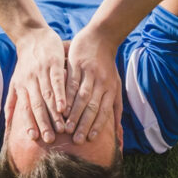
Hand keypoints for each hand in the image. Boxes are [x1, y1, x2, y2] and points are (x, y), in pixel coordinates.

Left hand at [9, 26, 66, 142]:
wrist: (33, 38)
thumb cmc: (25, 64)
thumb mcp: (15, 82)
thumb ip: (12, 103)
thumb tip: (7, 124)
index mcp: (21, 87)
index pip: (25, 108)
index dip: (29, 122)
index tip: (34, 138)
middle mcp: (30, 81)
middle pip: (37, 105)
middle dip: (43, 123)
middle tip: (51, 139)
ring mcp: (42, 73)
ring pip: (48, 96)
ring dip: (54, 113)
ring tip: (62, 128)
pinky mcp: (53, 64)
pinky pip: (57, 82)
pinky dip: (61, 95)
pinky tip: (65, 107)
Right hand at [64, 25, 121, 143]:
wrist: (100, 38)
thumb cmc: (107, 65)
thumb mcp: (115, 85)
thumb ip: (115, 107)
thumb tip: (118, 131)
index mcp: (111, 89)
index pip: (104, 111)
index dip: (97, 125)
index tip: (89, 139)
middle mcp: (101, 82)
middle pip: (92, 107)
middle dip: (84, 124)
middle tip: (76, 139)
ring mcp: (89, 73)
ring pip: (81, 97)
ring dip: (73, 113)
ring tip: (66, 126)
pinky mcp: (77, 65)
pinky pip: (71, 83)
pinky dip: (65, 95)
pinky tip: (59, 106)